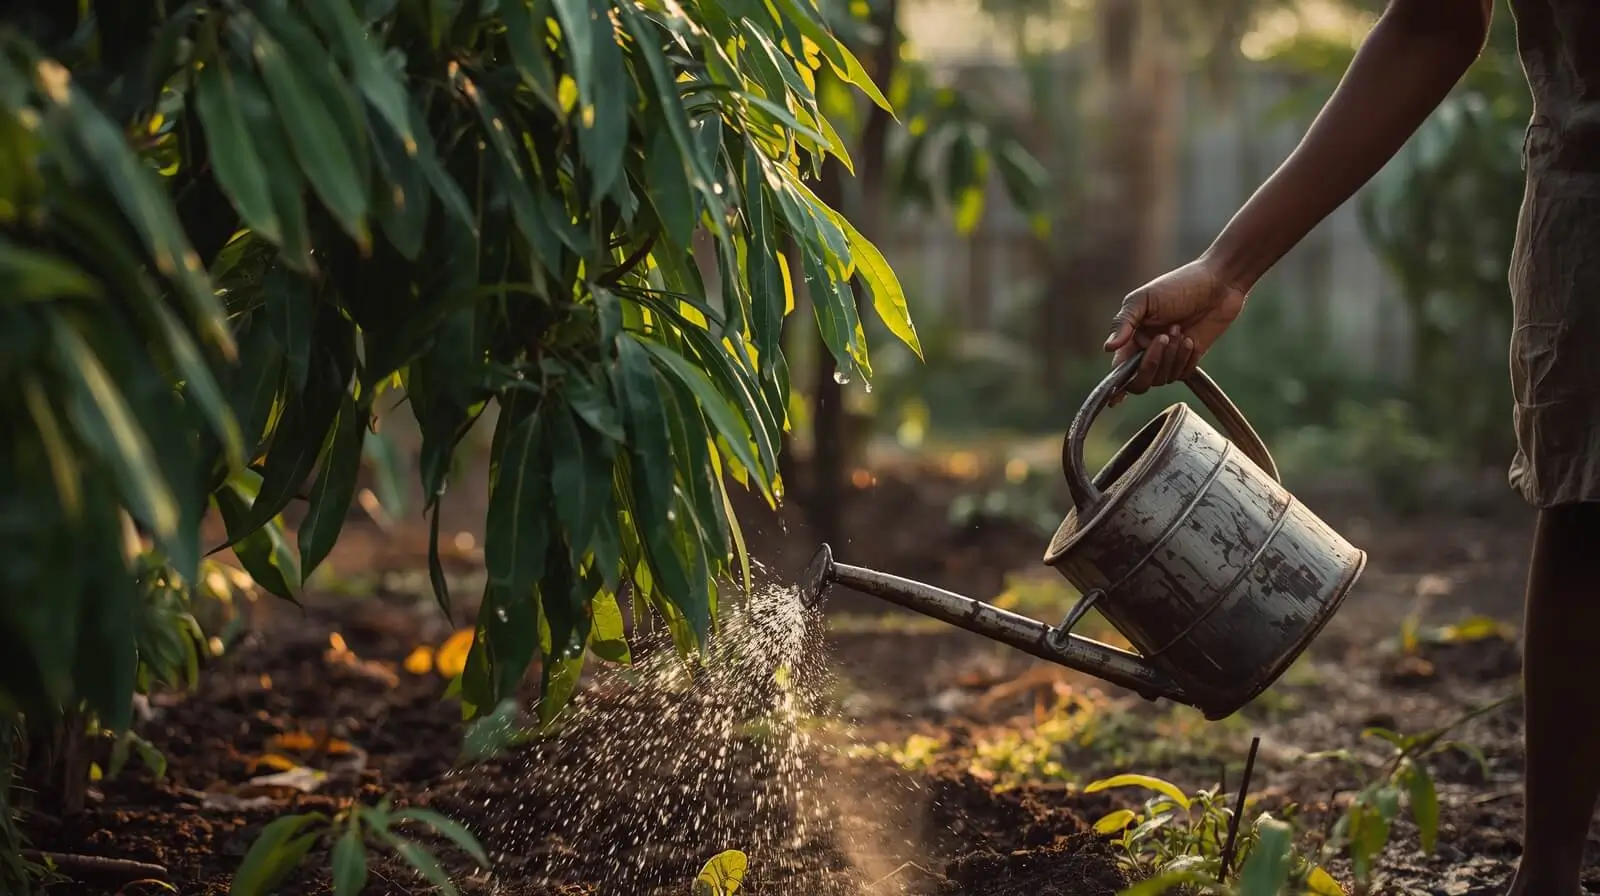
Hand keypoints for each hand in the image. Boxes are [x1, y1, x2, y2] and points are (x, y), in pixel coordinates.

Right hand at [1103, 257, 1246, 405]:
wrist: (1219, 283)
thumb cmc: (1179, 284)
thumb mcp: (1145, 298)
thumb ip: (1124, 322)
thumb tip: (1107, 348)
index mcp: (1132, 336)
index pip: (1119, 370)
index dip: (1116, 385)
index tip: (1115, 397)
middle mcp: (1147, 350)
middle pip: (1140, 381)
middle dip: (1152, 364)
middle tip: (1164, 338)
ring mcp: (1169, 356)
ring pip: (1163, 378)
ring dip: (1173, 356)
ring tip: (1180, 329)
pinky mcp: (1189, 358)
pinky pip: (1182, 374)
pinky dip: (1186, 360)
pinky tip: (1191, 340)